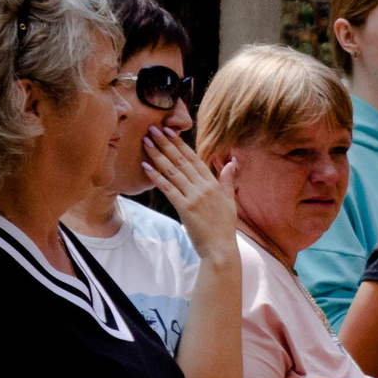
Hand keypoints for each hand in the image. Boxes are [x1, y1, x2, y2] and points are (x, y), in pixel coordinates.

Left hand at [141, 129, 241, 266]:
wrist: (220, 248)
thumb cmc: (224, 227)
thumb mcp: (230, 201)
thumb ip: (228, 181)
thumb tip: (231, 163)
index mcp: (213, 184)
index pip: (194, 159)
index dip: (180, 144)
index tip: (169, 131)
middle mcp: (203, 187)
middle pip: (181, 161)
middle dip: (165, 144)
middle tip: (152, 129)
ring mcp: (194, 197)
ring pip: (172, 171)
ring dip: (157, 155)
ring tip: (146, 142)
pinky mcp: (185, 208)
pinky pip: (168, 189)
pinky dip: (156, 177)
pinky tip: (146, 167)